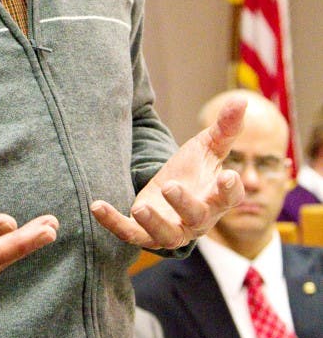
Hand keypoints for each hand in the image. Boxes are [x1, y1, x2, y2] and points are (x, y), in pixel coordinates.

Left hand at [91, 94, 246, 249]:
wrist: (169, 192)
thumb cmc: (195, 170)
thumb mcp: (207, 147)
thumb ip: (224, 128)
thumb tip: (240, 101)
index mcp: (216, 198)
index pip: (229, 197)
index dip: (230, 189)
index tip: (227, 176)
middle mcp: (197, 219)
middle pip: (196, 217)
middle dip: (184, 204)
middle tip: (170, 186)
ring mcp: (171, 229)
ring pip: (165, 236)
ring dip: (152, 224)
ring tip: (139, 207)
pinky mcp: (145, 233)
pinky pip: (130, 234)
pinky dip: (113, 223)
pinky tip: (97, 206)